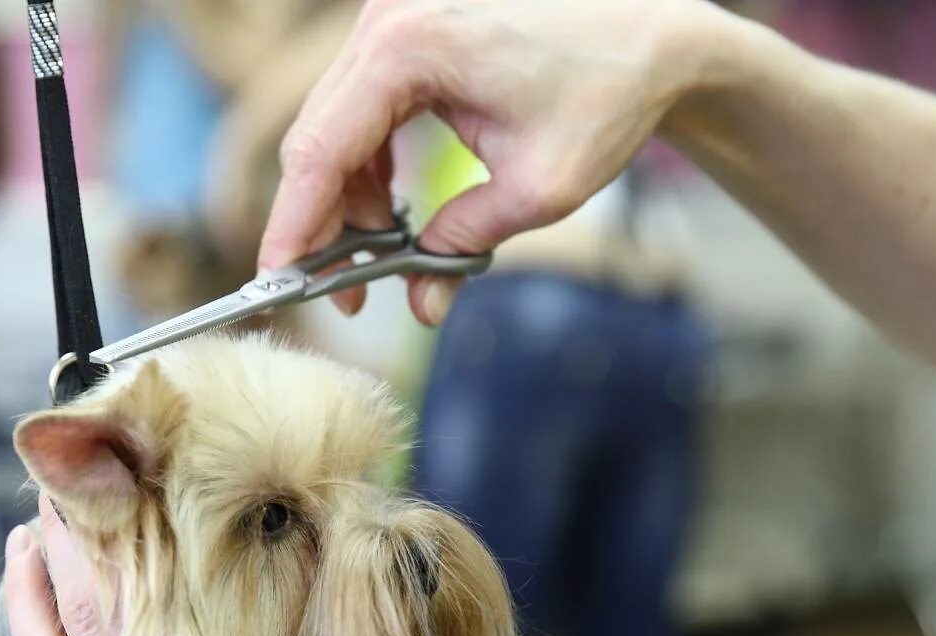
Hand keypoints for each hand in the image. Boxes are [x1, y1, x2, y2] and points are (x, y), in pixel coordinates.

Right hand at [258, 0, 724, 323]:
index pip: (319, 151)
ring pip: (335, 126)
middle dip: (323, 223)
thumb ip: (464, 247)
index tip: (279, 282)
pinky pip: (361, 107)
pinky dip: (370, 164)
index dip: (294, 227)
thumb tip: (422, 307)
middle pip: (317, 138)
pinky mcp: (406, 29)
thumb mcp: (539, 189)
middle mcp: (387, 19)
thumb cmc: (608, 94)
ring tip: (384, 257)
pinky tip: (396, 212)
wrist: (656, 30)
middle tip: (341, 292)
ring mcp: (392, 19)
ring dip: (349, 198)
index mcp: (411, 46)